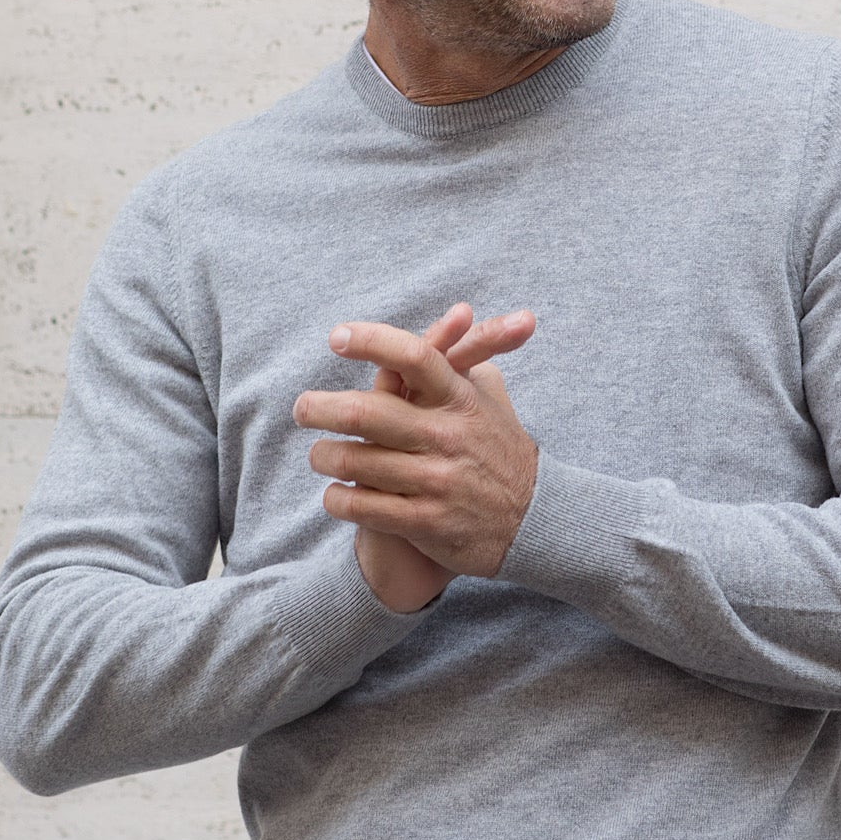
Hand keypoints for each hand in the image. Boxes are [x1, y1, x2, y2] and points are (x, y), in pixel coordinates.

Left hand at [293, 309, 539, 609]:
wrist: (538, 520)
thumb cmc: (502, 451)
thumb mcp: (492, 399)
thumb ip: (466, 359)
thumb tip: (454, 317)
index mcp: (461, 400)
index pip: (414, 357)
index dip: (371, 341)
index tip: (336, 338)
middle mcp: (448, 437)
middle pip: (368, 413)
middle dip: (320, 408)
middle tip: (302, 408)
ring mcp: (438, 482)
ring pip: (356, 462)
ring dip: (325, 456)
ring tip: (319, 454)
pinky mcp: (428, 522)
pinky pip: (363, 507)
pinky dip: (338, 499)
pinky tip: (334, 494)